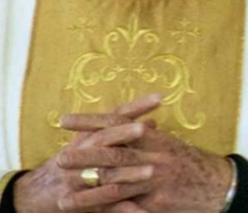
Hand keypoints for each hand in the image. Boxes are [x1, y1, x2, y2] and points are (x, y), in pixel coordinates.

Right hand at [14, 94, 161, 212]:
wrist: (36, 192)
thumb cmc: (74, 159)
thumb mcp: (93, 139)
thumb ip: (123, 131)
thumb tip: (153, 123)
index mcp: (90, 134)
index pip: (115, 115)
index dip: (136, 106)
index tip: (159, 97)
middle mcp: (82, 151)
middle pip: (104, 139)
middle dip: (124, 133)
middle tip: (145, 129)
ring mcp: (77, 178)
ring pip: (104, 174)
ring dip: (127, 174)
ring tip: (150, 172)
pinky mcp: (76, 202)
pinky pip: (102, 207)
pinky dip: (123, 211)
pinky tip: (141, 213)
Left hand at [59, 113, 231, 212]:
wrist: (217, 183)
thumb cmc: (188, 162)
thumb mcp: (167, 143)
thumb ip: (146, 136)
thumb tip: (128, 126)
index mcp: (153, 136)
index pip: (117, 123)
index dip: (90, 122)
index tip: (65, 121)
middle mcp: (153, 155)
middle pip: (114, 154)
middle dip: (85, 156)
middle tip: (60, 158)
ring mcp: (155, 180)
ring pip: (116, 184)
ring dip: (88, 192)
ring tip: (63, 198)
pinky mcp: (157, 203)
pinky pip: (127, 207)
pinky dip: (107, 211)